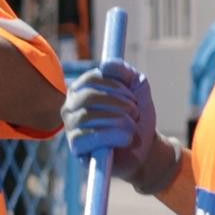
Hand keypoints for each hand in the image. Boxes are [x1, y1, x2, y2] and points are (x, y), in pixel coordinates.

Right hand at [63, 57, 159, 173]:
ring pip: (86, 116)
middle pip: (88, 97)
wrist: (145, 147)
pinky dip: (110, 136)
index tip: (133, 97)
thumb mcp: (137, 87)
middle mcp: (70, 107)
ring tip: (132, 127)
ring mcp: (70, 128)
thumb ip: (124, 71)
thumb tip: (105, 65)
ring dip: (118, 120)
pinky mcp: (75, 148)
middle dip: (118, 104)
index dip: (115, 86)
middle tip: (135, 113)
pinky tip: (125, 139)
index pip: (92, 79)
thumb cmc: (137, 116)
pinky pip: (85, 138)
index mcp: (82, 89)